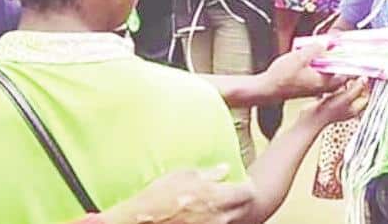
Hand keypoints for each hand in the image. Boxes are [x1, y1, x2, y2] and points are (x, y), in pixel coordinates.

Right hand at [100, 165, 255, 223]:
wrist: (140, 220)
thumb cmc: (159, 196)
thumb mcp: (183, 176)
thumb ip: (209, 173)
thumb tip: (225, 169)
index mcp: (217, 196)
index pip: (248, 192)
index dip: (246, 185)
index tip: (242, 181)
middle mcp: (219, 216)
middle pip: (243, 207)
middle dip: (240, 198)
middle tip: (231, 191)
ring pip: (231, 218)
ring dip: (228, 209)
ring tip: (216, 202)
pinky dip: (216, 219)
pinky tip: (206, 213)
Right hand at [263, 43, 346, 101]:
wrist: (266, 90)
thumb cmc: (281, 78)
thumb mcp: (300, 57)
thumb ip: (315, 49)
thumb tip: (326, 43)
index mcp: (324, 82)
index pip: (345, 73)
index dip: (349, 61)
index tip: (349, 51)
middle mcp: (321, 87)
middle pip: (337, 73)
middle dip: (337, 60)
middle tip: (336, 49)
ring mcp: (313, 88)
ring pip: (326, 74)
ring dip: (326, 63)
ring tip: (321, 51)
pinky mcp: (305, 87)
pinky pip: (317, 75)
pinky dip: (317, 67)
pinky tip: (308, 58)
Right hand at [306, 77, 369, 126]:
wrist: (312, 117)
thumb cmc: (328, 111)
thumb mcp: (345, 97)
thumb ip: (356, 88)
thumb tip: (365, 79)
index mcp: (356, 108)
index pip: (366, 95)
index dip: (366, 85)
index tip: (363, 76)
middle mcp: (349, 107)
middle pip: (357, 93)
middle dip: (356, 83)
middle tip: (353, 75)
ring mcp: (340, 105)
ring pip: (348, 91)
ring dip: (347, 84)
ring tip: (344, 78)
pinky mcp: (331, 102)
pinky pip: (338, 92)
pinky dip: (337, 86)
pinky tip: (334, 83)